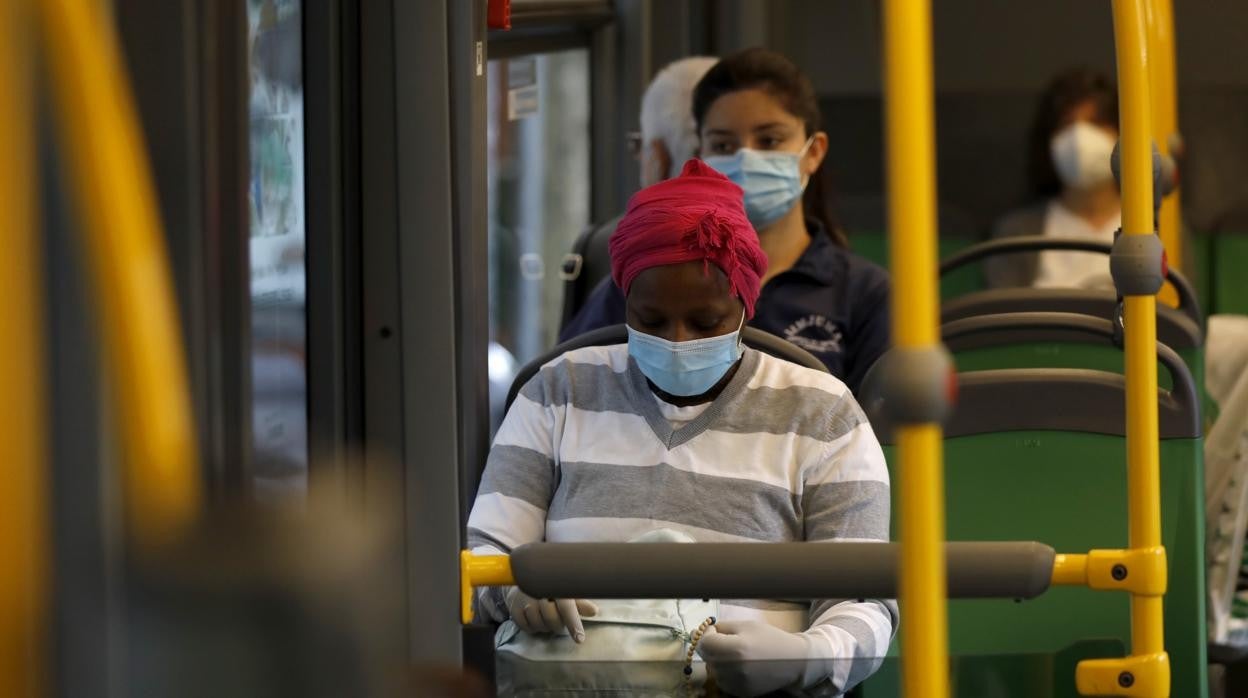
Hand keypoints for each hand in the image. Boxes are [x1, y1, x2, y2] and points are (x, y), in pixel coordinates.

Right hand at [504, 587, 597, 642]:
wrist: (520, 579)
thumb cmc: (547, 586)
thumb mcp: (565, 591)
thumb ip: (579, 602)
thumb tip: (594, 612)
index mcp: (555, 586)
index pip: (566, 608)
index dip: (574, 624)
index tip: (579, 639)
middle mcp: (539, 591)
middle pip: (552, 620)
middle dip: (558, 624)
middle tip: (559, 620)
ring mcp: (524, 600)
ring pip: (539, 625)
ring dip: (545, 626)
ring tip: (546, 617)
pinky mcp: (514, 608)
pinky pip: (527, 627)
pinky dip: (533, 627)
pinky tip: (534, 618)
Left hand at [697, 620, 819, 695]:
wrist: (793, 661)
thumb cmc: (770, 639)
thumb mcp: (746, 625)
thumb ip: (721, 627)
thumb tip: (698, 631)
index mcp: (735, 648)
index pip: (703, 643)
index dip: (706, 634)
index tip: (715, 630)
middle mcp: (733, 669)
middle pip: (707, 657)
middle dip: (712, 646)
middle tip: (728, 640)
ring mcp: (736, 684)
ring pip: (713, 669)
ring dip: (718, 660)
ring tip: (737, 653)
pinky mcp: (740, 693)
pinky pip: (722, 680)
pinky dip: (726, 672)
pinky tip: (741, 665)